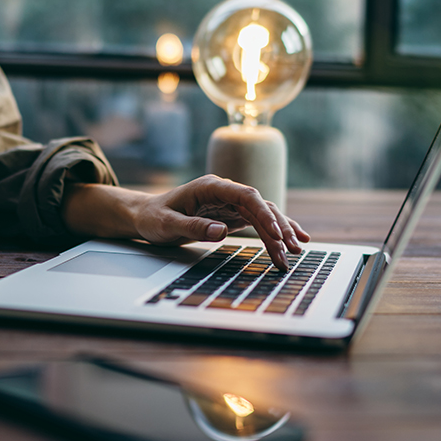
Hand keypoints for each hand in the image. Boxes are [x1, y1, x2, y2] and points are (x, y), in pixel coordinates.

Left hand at [131, 176, 309, 268]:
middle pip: (260, 205)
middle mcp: (224, 192)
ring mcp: (229, 203)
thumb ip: (193, 227)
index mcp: (210, 187)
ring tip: (295, 253)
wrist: (144, 216)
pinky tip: (289, 242)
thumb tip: (222, 231)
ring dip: (280, 233)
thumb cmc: (153, 217)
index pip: (245, 195)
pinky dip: (273, 233)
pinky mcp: (231, 215)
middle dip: (278, 227)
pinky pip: (257, 222)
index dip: (263, 213)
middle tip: (291, 250)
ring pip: (263, 214)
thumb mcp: (167, 224)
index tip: (276, 232)